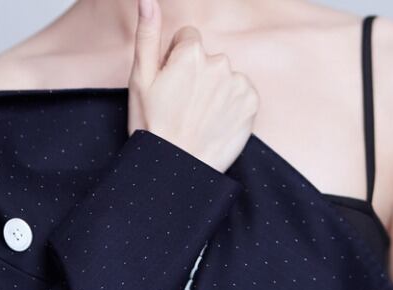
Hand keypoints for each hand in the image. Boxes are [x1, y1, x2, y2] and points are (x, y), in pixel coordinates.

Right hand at [127, 0, 259, 172]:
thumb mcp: (140, 79)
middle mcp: (219, 63)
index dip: (175, 61)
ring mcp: (238, 84)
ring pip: (225, 76)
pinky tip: (215, 122)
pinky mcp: (252, 104)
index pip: (187, 39)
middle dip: (197, 75)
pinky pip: (242, 93)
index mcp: (191, 53)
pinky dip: (232, 105)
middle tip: (182, 106)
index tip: (170, 86)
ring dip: (215, 91)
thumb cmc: (152, 126)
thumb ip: (147, 34)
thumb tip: (147, 0)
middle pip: (208, 58)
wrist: (176, 169)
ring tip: (198, 118)